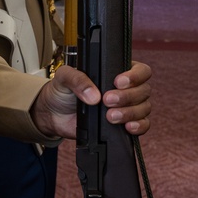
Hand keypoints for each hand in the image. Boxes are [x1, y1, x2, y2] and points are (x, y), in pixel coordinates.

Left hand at [32, 60, 151, 139]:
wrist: (54, 114)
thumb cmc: (62, 90)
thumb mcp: (64, 77)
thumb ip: (77, 79)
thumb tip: (94, 95)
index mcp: (116, 71)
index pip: (140, 70)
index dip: (134, 76)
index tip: (118, 82)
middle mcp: (127, 88)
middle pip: (143, 90)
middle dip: (127, 97)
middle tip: (107, 101)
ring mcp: (127, 107)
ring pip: (144, 108)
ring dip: (129, 112)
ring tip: (110, 116)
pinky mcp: (124, 124)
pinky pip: (142, 125)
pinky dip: (139, 126)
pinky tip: (127, 127)